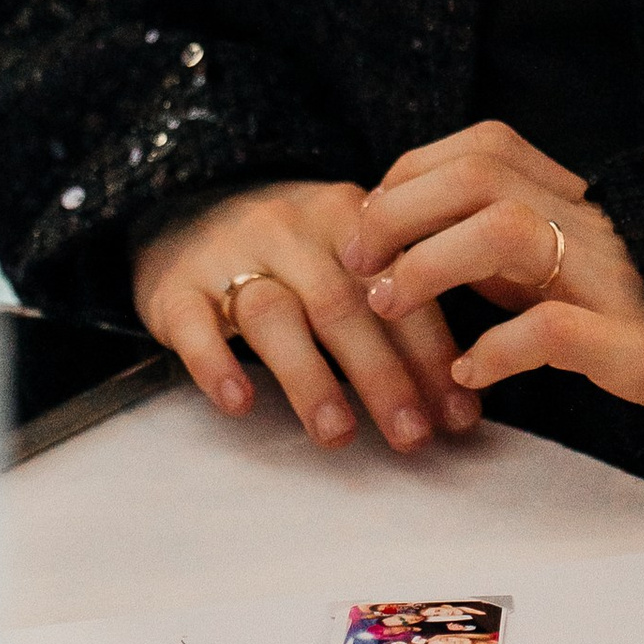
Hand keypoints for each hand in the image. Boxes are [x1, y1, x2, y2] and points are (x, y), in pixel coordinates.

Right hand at [132, 180, 477, 452]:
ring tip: (338, 435)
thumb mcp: (345, 252)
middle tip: (412, 437)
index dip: (432, 352)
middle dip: (383, 375)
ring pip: (273, 314)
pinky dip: (216, 364)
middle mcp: (290, 229)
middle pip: (341, 304)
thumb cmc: (290, 251)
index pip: (397, 286)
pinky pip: (193, 324)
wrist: (187, 206)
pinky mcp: (176, 286)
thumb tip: (467, 389)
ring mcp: (228, 254)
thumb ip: (398, 301)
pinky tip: (240, 404)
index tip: (461, 414)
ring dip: (310, 379)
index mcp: (346, 218)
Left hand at [342, 118, 643, 422]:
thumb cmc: (640, 321)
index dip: (411, 175)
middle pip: (482, 172)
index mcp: (578, 204)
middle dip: (400, 209)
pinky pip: (555, 329)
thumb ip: (500, 252)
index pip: (484, 147)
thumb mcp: (564, 275)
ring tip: (389, 305)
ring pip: (508, 229)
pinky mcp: (633, 345)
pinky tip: (468, 373)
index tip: (368, 225)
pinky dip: (498, 349)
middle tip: (357, 263)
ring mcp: (615, 282)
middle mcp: (595, 227)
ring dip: (431, 263)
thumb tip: (411, 243)